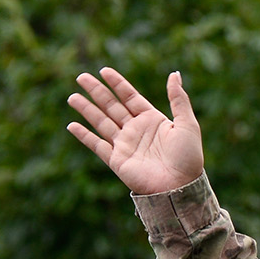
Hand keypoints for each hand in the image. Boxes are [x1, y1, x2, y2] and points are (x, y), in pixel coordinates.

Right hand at [65, 68, 204, 194]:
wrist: (180, 187)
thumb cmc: (188, 157)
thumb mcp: (187, 124)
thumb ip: (178, 99)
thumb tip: (174, 73)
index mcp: (152, 119)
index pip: (130, 97)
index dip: (117, 84)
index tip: (103, 71)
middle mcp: (136, 130)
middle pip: (112, 106)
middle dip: (96, 91)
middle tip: (81, 77)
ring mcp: (125, 145)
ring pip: (101, 122)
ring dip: (87, 109)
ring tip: (72, 96)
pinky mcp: (117, 160)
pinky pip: (97, 146)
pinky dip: (84, 136)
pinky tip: (71, 125)